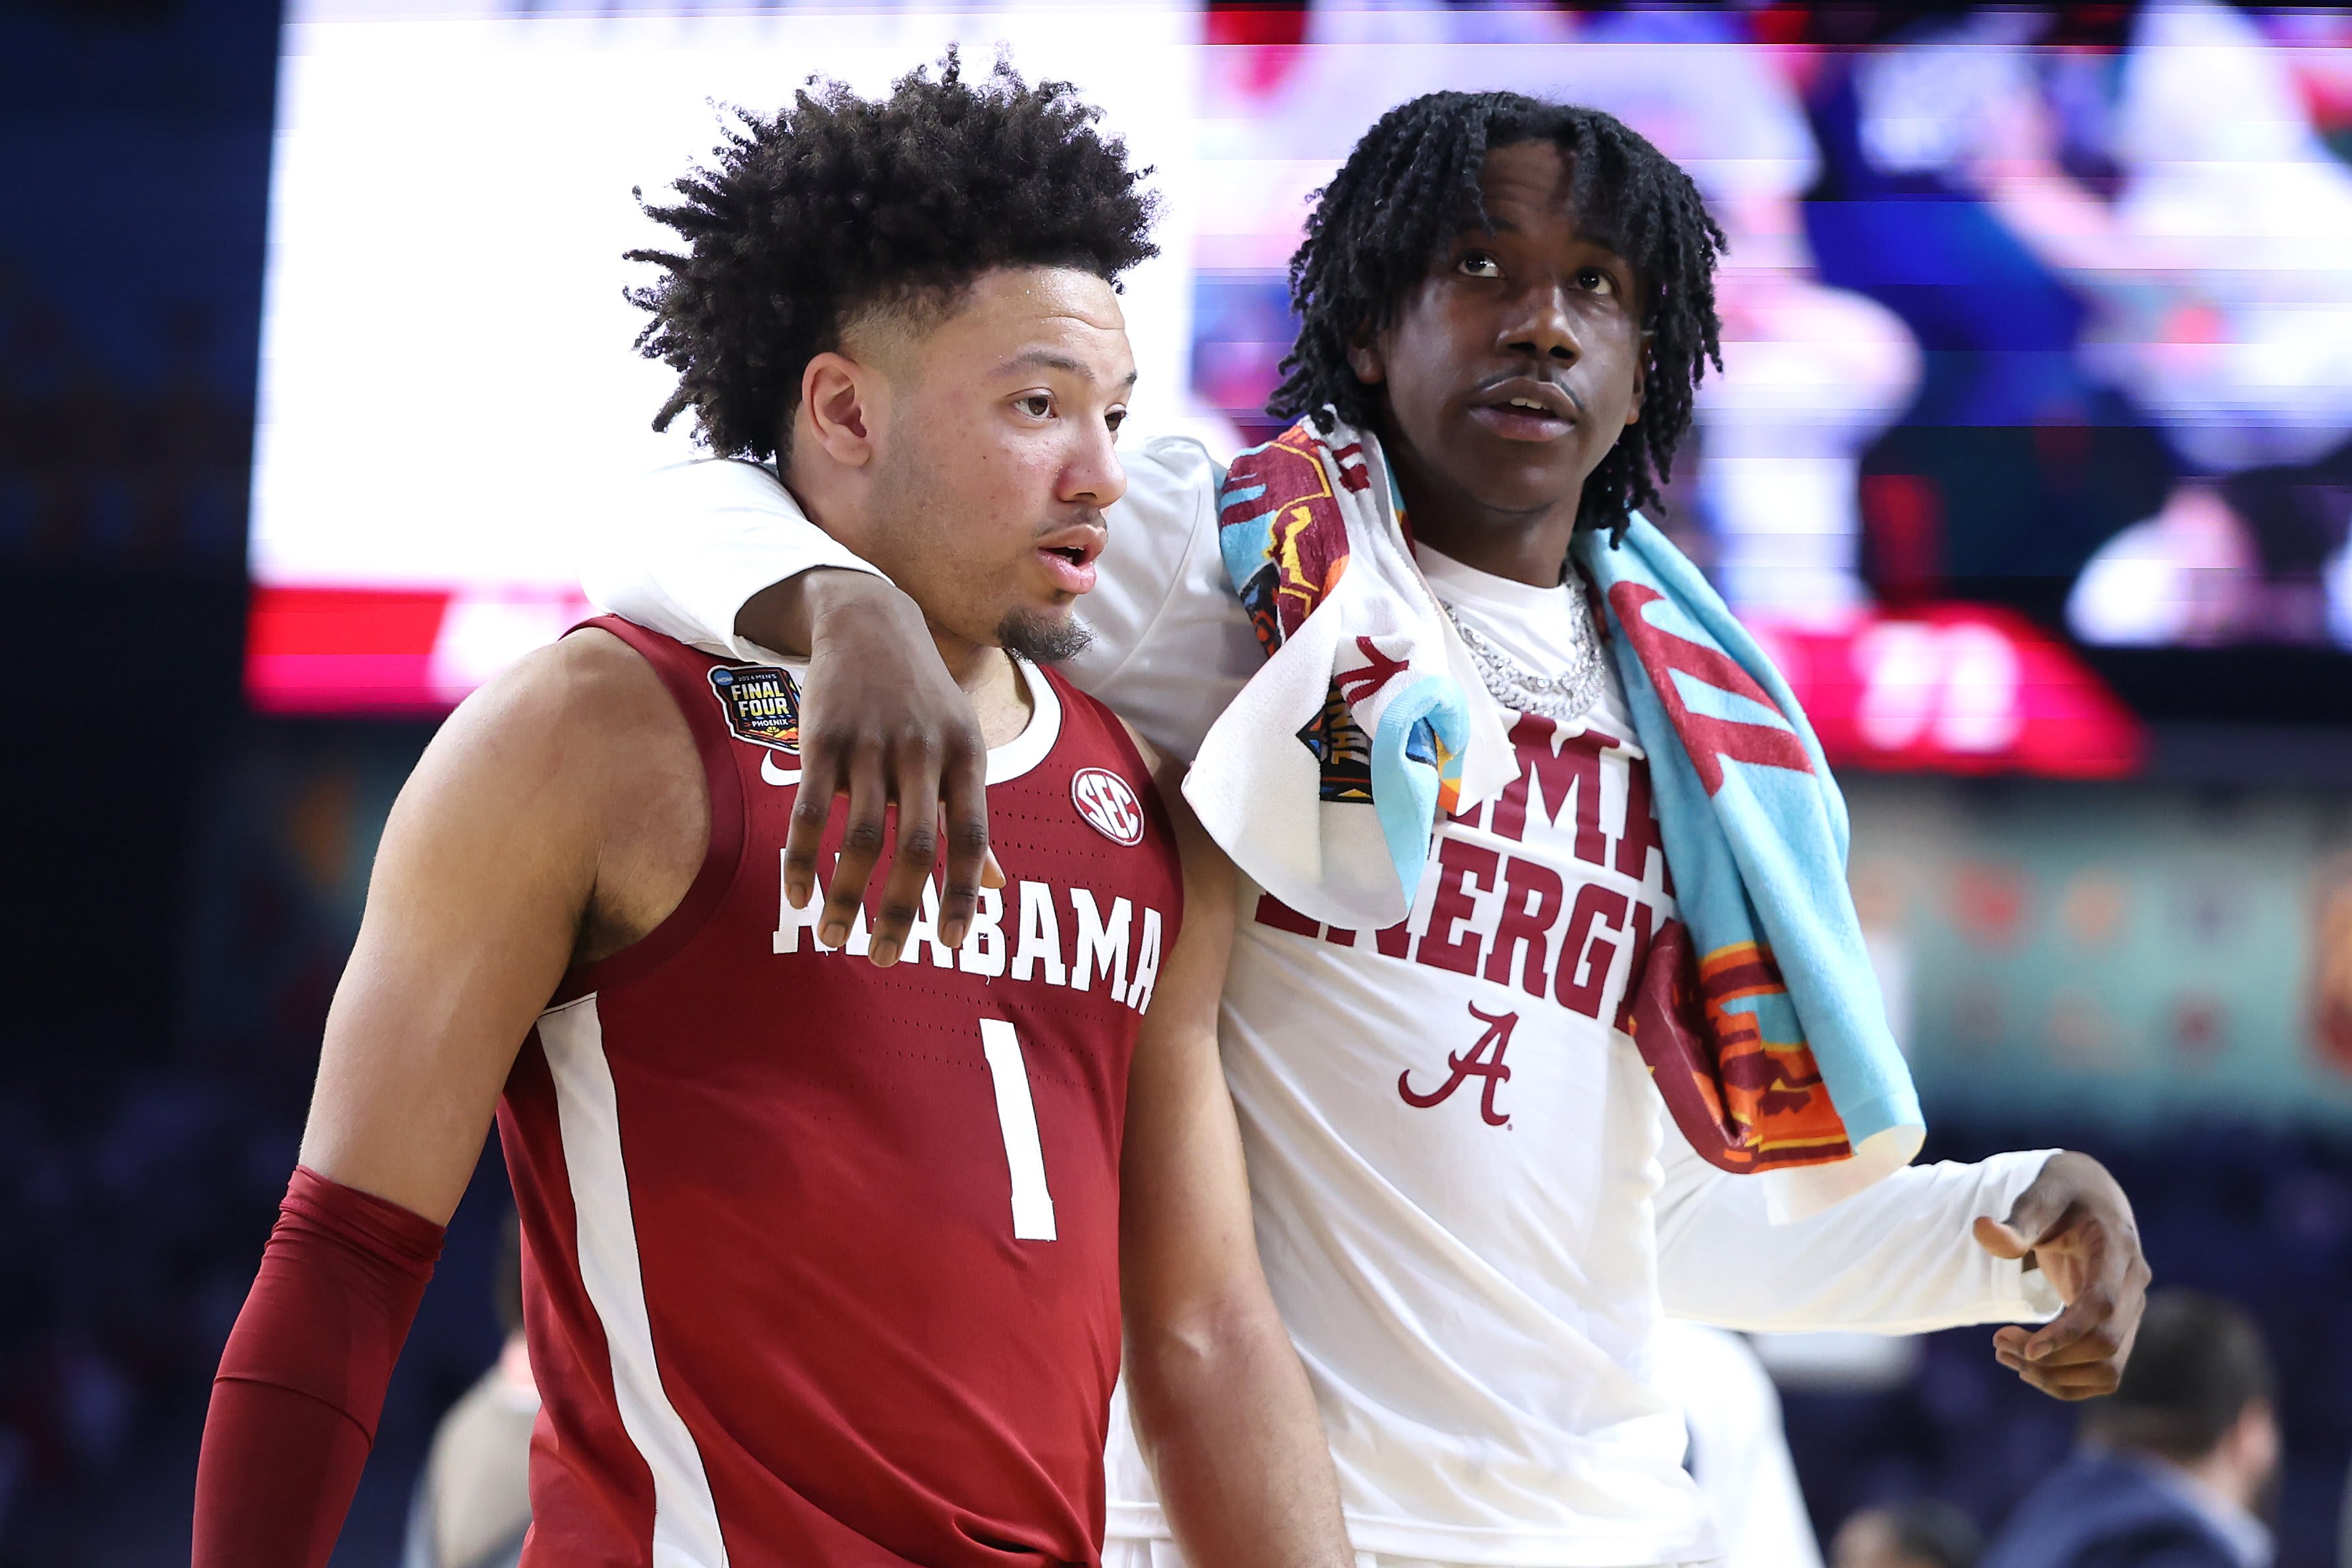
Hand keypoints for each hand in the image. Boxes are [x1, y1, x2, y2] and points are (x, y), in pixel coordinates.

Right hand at [751, 570, 998, 965]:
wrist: (870, 620)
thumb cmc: (923, 699)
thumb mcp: (960, 746)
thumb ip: (970, 816)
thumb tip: (997, 887)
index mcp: (965, 756)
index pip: (971, 836)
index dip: (962, 893)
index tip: (951, 942)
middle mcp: (921, 751)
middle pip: (916, 845)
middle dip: (899, 910)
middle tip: (884, 958)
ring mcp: (870, 744)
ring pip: (858, 836)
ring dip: (846, 895)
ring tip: (834, 937)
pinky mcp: (822, 739)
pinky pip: (809, 812)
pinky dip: (801, 859)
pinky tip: (799, 896)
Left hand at [1973, 1151, 2149, 1399]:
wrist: (2091, 1195)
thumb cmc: (2062, 1193)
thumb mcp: (2039, 1195)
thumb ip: (2017, 1219)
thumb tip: (1983, 1231)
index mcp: (2118, 1250)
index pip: (2101, 1305)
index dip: (2066, 1333)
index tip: (2025, 1349)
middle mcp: (2133, 1286)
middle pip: (2106, 1345)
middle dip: (2051, 1357)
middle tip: (1998, 1345)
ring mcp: (2131, 1310)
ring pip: (2108, 1369)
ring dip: (2057, 1376)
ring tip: (2007, 1355)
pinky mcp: (2119, 1327)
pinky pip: (2104, 1371)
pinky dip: (2068, 1380)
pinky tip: (2029, 1364)